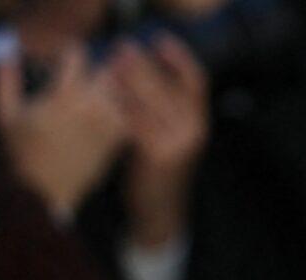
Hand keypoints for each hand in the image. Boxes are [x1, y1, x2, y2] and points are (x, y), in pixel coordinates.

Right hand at [0, 45, 129, 219]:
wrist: (41, 196)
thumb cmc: (19, 154)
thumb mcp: (4, 113)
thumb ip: (5, 77)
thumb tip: (6, 49)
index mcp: (64, 96)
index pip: (77, 54)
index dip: (66, 54)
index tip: (59, 63)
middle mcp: (91, 108)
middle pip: (107, 69)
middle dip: (94, 70)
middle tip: (82, 79)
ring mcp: (107, 127)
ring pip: (122, 93)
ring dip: (111, 90)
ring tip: (94, 98)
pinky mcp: (115, 144)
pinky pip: (128, 117)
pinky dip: (121, 113)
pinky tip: (103, 118)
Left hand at [108, 34, 209, 250]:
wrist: (161, 212)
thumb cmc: (159, 171)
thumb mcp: (172, 137)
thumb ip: (166, 109)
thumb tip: (141, 72)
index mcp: (200, 122)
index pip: (196, 80)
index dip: (179, 57)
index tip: (158, 41)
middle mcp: (194, 130)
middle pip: (168, 85)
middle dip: (143, 64)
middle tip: (121, 50)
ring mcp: (178, 143)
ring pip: (151, 101)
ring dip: (128, 81)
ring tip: (109, 69)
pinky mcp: (158, 155)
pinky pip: (137, 122)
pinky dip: (120, 107)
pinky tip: (105, 98)